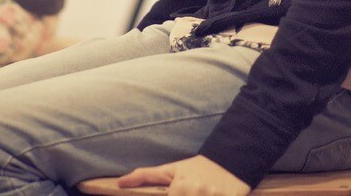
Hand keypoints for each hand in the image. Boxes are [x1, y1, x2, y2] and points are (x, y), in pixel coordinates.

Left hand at [118, 155, 249, 195]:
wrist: (230, 159)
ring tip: (196, 194)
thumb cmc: (197, 167)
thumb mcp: (171, 170)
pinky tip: (210, 195)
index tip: (173, 194)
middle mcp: (197, 194)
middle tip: (185, 193)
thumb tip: (120, 183)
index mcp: (180, 189)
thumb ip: (145, 176)